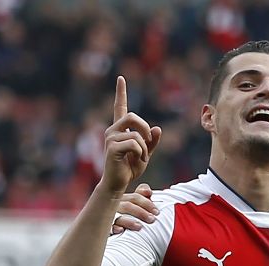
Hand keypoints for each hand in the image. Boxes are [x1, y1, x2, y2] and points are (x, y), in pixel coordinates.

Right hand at [102, 76, 161, 194]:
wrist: (119, 184)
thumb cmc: (130, 168)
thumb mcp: (146, 153)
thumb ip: (152, 142)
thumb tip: (157, 128)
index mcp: (120, 129)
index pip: (119, 107)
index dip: (121, 93)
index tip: (121, 79)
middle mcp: (112, 131)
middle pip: (132, 116)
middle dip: (145, 128)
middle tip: (149, 142)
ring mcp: (110, 138)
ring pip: (136, 134)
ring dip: (145, 147)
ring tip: (142, 157)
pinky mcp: (112, 148)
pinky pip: (134, 143)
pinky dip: (142, 153)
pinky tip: (138, 160)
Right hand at [112, 183, 159, 233]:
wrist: (113, 234)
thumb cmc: (129, 217)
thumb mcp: (135, 206)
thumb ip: (142, 197)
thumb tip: (148, 191)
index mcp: (124, 199)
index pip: (135, 197)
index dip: (146, 203)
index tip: (156, 212)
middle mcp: (116, 206)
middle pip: (127, 206)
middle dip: (140, 212)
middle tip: (152, 220)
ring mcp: (109, 216)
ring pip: (119, 216)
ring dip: (129, 221)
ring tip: (139, 226)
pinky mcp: (106, 228)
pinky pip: (108, 227)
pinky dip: (114, 227)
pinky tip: (120, 230)